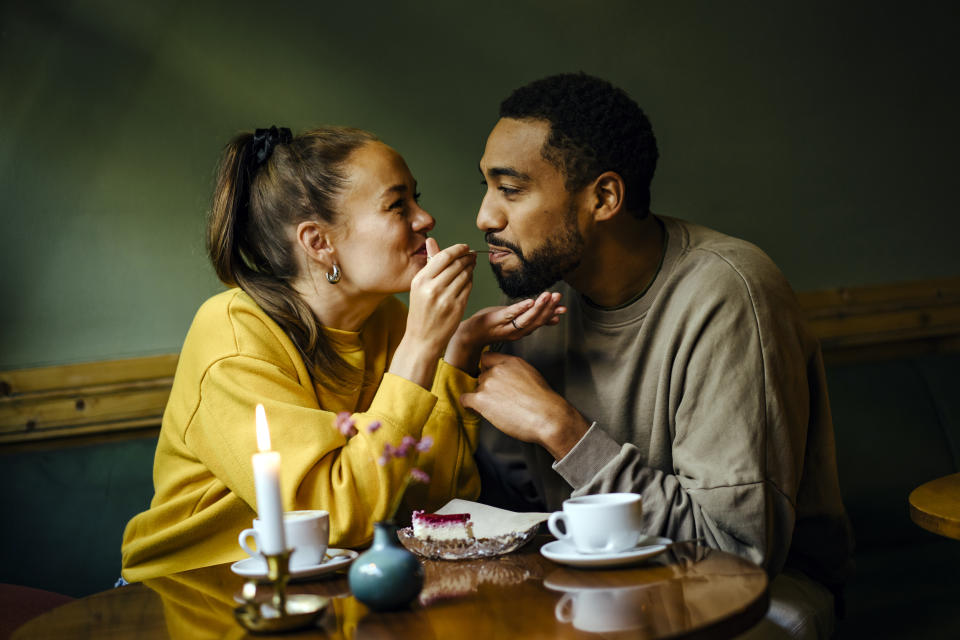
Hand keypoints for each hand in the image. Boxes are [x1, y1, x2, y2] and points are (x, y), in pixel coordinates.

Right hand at [390, 239, 475, 387]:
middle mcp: (432, 288)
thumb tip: (432, 241)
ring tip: (471, 265)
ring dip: (471, 268)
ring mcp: (446, 299)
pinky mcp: (457, 308)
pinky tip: (469, 279)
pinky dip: (471, 281)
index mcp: (421, 280)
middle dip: (467, 257)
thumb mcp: (419, 286)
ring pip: (465, 275)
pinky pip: (468, 288)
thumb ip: (429, 263)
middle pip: (457, 264)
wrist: (422, 339)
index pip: (444, 256)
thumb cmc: (420, 311)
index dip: (458, 249)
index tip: (465, 247)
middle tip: (472, 255)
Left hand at [444, 291, 565, 373]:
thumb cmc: (494, 326)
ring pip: (526, 318)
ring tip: (548, 296)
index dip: (552, 315)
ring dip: (539, 307)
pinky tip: (530, 301)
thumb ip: (535, 320)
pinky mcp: (496, 319)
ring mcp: (507, 326)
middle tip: (557, 296)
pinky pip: (511, 314)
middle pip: (536, 320)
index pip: (541, 322)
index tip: (563, 308)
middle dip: (549, 308)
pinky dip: (521, 308)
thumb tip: (555, 319)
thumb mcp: (516, 322)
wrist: (472, 334)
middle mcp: (517, 331)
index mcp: (522, 331)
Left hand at [460, 352, 589, 459]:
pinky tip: (476, 411)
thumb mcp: (531, 375)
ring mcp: (487, 383)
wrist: (547, 417)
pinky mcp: (480, 399)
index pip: (487, 359)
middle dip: (487, 388)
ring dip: (482, 399)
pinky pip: (465, 400)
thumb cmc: (544, 402)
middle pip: (481, 376)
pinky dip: (469, 406)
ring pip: (476, 390)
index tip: (490, 380)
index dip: (487, 370)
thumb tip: (508, 380)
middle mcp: (497, 369)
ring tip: (496, 410)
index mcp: (510, 361)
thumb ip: (515, 372)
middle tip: (498, 401)